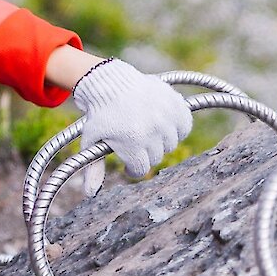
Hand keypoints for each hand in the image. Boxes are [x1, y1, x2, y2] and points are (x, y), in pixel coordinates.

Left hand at [70, 59, 192, 177]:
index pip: (141, 168)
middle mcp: (152, 130)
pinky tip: (164, 124)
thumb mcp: (92, 141)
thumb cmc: (100, 114)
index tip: (129, 163)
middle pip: (156, 156)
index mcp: (132, 141)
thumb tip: (91, 193)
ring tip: (147, 131)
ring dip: (160, 141)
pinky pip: (185, 126)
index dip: (133, 168)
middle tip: (135, 142)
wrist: (112, 82)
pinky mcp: (176, 104)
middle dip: (144, 153)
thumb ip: (93, 168)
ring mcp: (166, 116)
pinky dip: (177, 127)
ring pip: (171, 143)